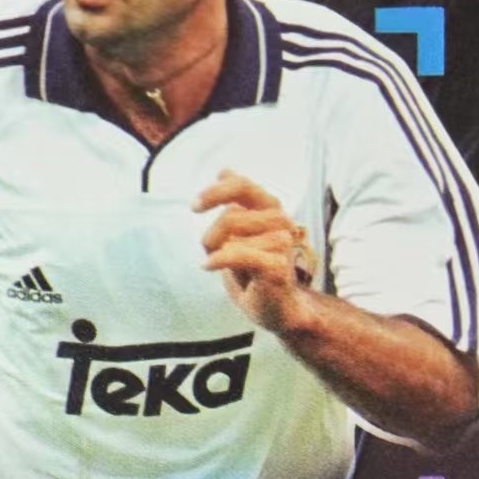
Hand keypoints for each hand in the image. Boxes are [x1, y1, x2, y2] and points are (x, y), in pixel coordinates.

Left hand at [193, 169, 316, 331]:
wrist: (279, 309)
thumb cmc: (256, 271)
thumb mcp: (240, 233)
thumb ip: (235, 202)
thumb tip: (225, 169)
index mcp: (271, 208)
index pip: (242, 185)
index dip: (215, 192)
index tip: (195, 207)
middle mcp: (281, 221)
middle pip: (232, 214)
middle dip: (212, 233)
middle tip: (209, 249)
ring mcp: (283, 244)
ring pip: (234, 234)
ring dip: (216, 249)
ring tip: (217, 262)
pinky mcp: (278, 267)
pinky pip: (240, 254)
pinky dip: (219, 259)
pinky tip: (208, 265)